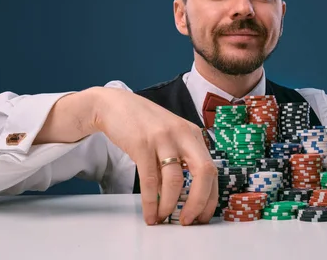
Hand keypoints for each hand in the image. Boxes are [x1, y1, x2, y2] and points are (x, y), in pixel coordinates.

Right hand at [89, 87, 217, 225]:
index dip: (210, 197)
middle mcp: (182, 134)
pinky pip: (150, 180)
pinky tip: (149, 213)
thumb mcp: (170, 136)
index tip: (203, 215)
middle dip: (199, 202)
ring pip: (176, 180)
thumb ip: (181, 158)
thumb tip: (187, 195)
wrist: (114, 105)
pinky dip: (151, 202)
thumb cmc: (143, 125)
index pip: (212, 169)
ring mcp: (163, 138)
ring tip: (163, 218)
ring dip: (171, 204)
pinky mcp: (142, 144)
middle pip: (204, 172)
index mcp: (193, 134)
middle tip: (188, 221)